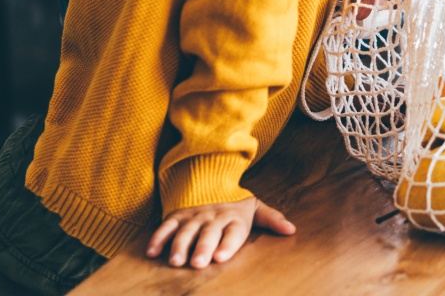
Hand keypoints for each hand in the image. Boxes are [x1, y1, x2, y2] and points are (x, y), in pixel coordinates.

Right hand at [145, 197, 294, 268]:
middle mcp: (214, 216)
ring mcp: (195, 215)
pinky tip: (152, 252)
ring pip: (186, 230)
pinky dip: (158, 237)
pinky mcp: (179, 215)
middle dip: (203, 247)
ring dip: (179, 245)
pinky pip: (167, 225)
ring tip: (175, 262)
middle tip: (198, 263)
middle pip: (209, 232)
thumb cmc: (237, 206)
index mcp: (234, 218)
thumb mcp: (256, 209)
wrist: (214, 180)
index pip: (233, 232)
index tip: (220, 257)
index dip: (227, 244)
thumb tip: (292, 229)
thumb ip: (272, 219)